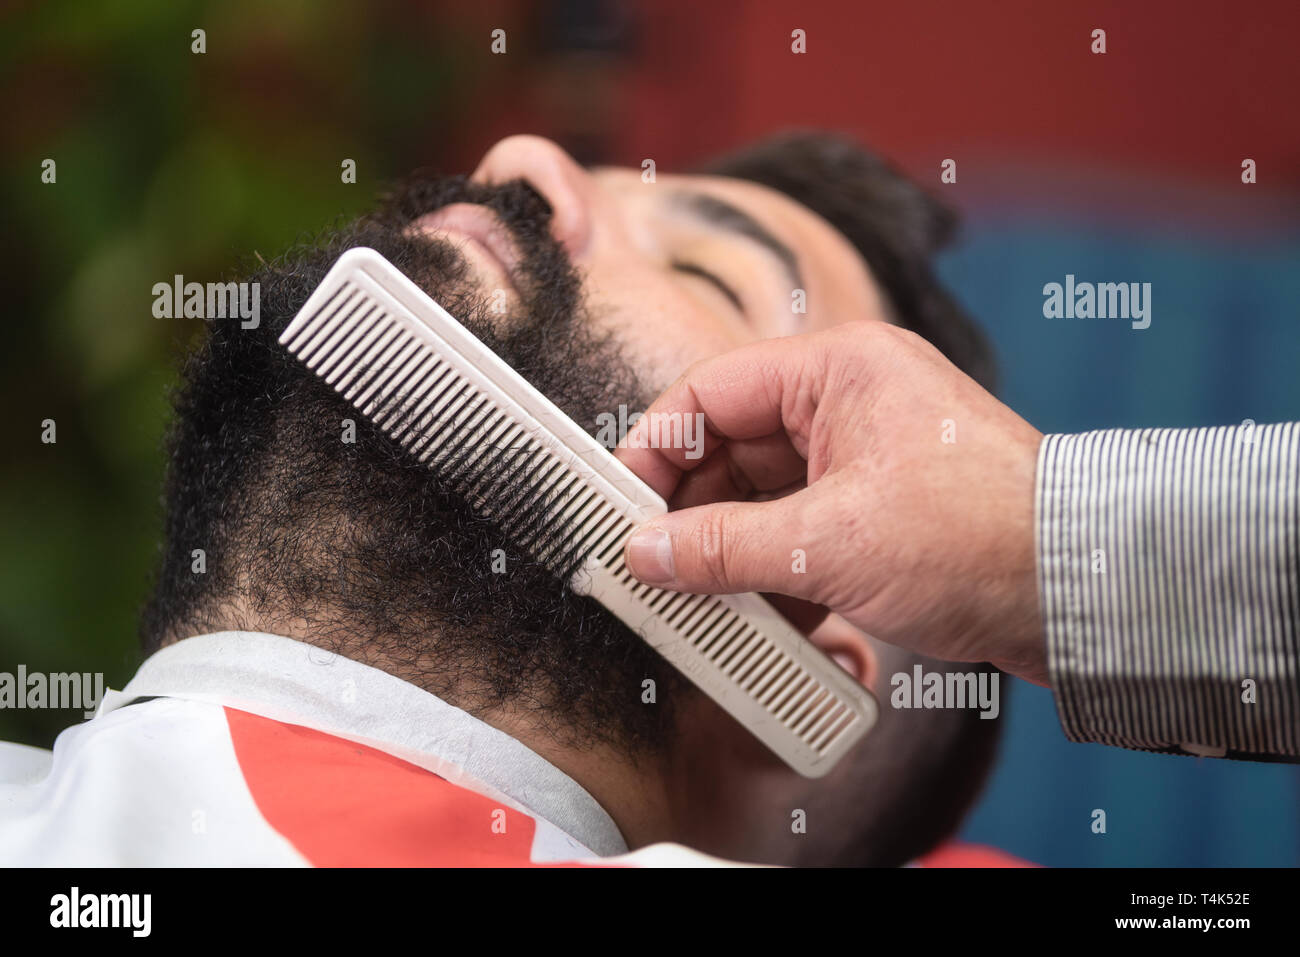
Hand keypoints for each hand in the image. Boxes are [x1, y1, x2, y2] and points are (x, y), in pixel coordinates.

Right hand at [615, 321, 1048, 684]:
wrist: (1085, 592)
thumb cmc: (976, 537)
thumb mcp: (825, 544)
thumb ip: (719, 547)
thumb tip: (643, 553)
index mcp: (837, 370)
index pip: (710, 392)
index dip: (656, 449)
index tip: (622, 507)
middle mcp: (849, 401)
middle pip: (732, 447)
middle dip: (691, 511)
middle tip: (652, 566)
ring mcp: (866, 457)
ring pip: (764, 495)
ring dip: (730, 549)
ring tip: (699, 600)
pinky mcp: (882, 509)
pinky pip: (801, 528)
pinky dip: (773, 569)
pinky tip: (757, 615)